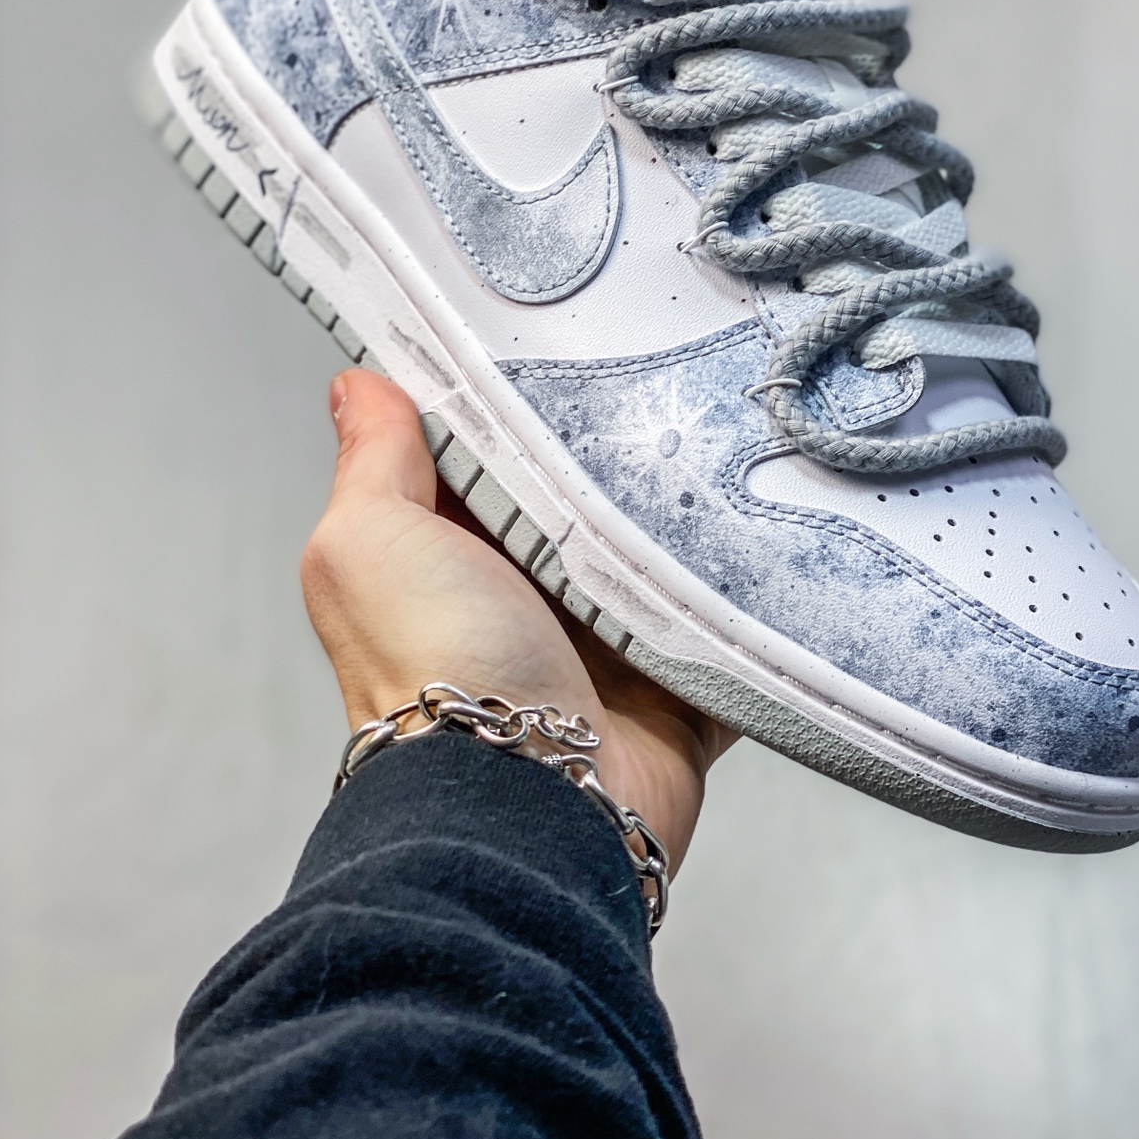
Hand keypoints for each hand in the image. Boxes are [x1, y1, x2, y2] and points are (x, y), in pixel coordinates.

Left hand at [300, 369, 736, 873]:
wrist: (530, 801)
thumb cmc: (435, 669)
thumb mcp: (369, 541)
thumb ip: (372, 462)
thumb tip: (358, 385)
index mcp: (451, 562)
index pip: (491, 461)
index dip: (518, 404)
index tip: (562, 337)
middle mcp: (525, 605)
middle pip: (587, 506)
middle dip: (624, 456)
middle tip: (669, 379)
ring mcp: (606, 652)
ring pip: (665, 563)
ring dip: (694, 524)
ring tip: (735, 442)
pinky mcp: (679, 693)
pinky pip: (731, 633)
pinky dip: (754, 601)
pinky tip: (781, 537)